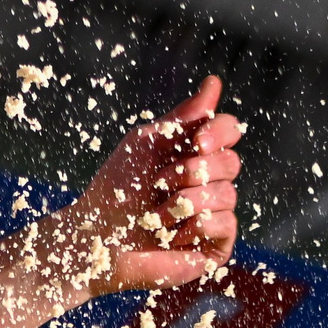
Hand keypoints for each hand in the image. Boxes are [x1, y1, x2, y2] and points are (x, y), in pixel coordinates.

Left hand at [58, 76, 242, 295]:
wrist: (96, 236)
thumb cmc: (116, 189)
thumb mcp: (147, 143)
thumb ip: (183, 117)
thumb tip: (215, 82)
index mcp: (195, 154)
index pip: (229, 130)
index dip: (220, 131)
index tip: (195, 140)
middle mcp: (210, 182)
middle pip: (231, 161)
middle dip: (193, 170)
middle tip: (161, 182)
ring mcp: (215, 215)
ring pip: (227, 194)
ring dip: (185, 201)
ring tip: (156, 214)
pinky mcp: (215, 246)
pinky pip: (225, 224)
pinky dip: (194, 226)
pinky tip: (171, 234)